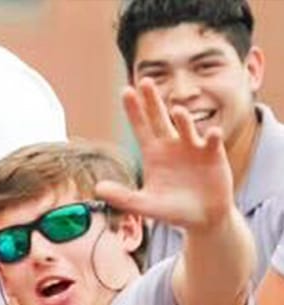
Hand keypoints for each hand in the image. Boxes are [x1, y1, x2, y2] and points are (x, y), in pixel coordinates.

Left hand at [97, 80, 234, 231]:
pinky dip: (213, 137)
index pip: (140, 127)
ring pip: (186, 127)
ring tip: (177, 111)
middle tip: (145, 81)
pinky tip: (212, 133)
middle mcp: (172, 145)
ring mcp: (193, 147)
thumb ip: (123, 197)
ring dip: (183, 119)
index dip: (133, 110)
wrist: (202, 217)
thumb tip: (98, 189)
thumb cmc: (172, 209)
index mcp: (154, 152)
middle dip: (152, 100)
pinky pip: (212, 143)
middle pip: (160, 118)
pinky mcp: (213, 155)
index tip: (125, 91)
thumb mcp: (145, 205)